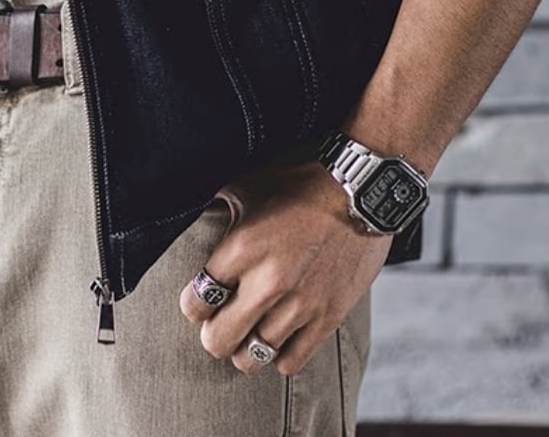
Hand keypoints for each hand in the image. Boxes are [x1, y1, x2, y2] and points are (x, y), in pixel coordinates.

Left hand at [178, 160, 390, 375]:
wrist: (360, 191)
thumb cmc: (301, 185)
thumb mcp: (249, 186)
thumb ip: (218, 205)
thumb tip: (188, 208)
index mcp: (243, 247)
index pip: (196, 301)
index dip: (192, 306)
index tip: (199, 302)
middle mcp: (268, 281)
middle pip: (218, 339)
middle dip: (212, 335)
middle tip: (218, 326)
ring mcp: (300, 303)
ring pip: (253, 356)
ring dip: (245, 349)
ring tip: (247, 336)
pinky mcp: (328, 317)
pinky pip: (291, 362)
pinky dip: (279, 356)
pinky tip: (278, 339)